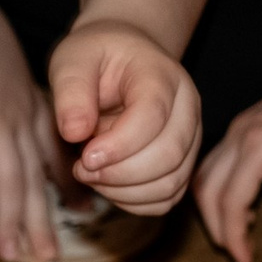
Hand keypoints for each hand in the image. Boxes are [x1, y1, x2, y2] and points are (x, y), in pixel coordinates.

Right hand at [0, 0, 60, 261]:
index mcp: (31, 103)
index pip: (57, 153)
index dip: (68, 183)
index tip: (84, 209)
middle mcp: (20, 120)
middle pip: (38, 180)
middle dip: (46, 222)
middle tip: (52, 257)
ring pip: (11, 186)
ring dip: (12, 224)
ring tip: (12, 256)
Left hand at [49, 18, 199, 213]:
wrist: (122, 61)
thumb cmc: (97, 59)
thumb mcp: (72, 60)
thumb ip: (70, 92)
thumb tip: (74, 133)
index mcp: (162, 75)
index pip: (153, 116)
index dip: (119, 145)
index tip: (84, 157)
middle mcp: (187, 108)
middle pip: (168, 156)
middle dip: (119, 174)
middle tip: (81, 168)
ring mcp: (190, 139)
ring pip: (169, 184)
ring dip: (124, 191)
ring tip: (91, 174)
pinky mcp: (182, 165)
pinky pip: (165, 199)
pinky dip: (133, 202)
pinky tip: (107, 184)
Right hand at [193, 51, 261, 261]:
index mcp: (259, 145)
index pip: (231, 201)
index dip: (234, 237)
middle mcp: (239, 136)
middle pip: (206, 191)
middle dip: (217, 228)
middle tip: (238, 254)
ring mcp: (236, 130)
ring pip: (203, 176)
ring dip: (212, 210)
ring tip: (235, 234)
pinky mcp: (240, 128)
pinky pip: (213, 164)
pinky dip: (217, 190)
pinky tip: (240, 206)